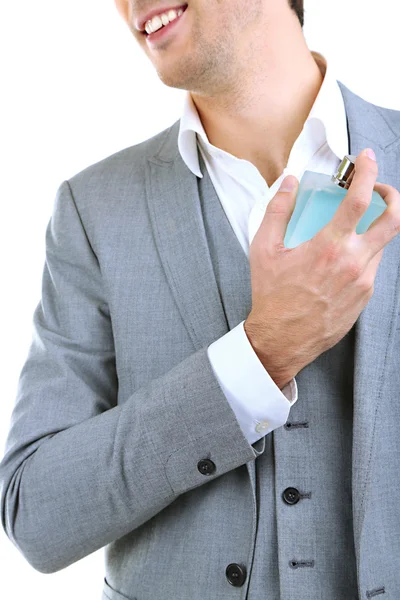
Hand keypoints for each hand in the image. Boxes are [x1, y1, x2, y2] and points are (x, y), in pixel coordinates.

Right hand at [244, 148, 399, 388]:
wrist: (281, 339)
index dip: (368, 173)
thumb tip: (288, 183)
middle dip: (392, 197)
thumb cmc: (272, 297)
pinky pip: (372, 267)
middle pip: (393, 220)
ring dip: (373, 228)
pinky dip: (363, 253)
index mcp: (329, 247)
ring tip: (351, 228)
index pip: (360, 200)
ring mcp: (363, 282)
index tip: (367, 159)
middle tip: (379, 190)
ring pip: (382, 245)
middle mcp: (353, 263)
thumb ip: (278, 211)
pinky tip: (342, 258)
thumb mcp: (264, 250)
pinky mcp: (364, 297)